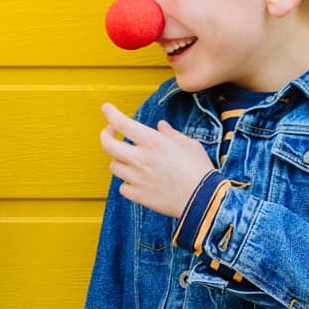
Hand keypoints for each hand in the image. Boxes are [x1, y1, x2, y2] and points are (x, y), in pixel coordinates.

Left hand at [100, 102, 213, 218]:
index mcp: (152, 142)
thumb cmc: (199, 170)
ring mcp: (137, 178)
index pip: (122, 123)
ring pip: (114, 166)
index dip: (111, 113)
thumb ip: (171, 134)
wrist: (203, 200)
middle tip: (111, 133)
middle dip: (105, 135)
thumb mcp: (189, 144)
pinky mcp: (138, 196)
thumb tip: (161, 126)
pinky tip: (138, 181)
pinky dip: (127, 183)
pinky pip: (123, 187)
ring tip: (131, 159)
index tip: (106, 108)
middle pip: (107, 145)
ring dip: (120, 160)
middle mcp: (140, 158)